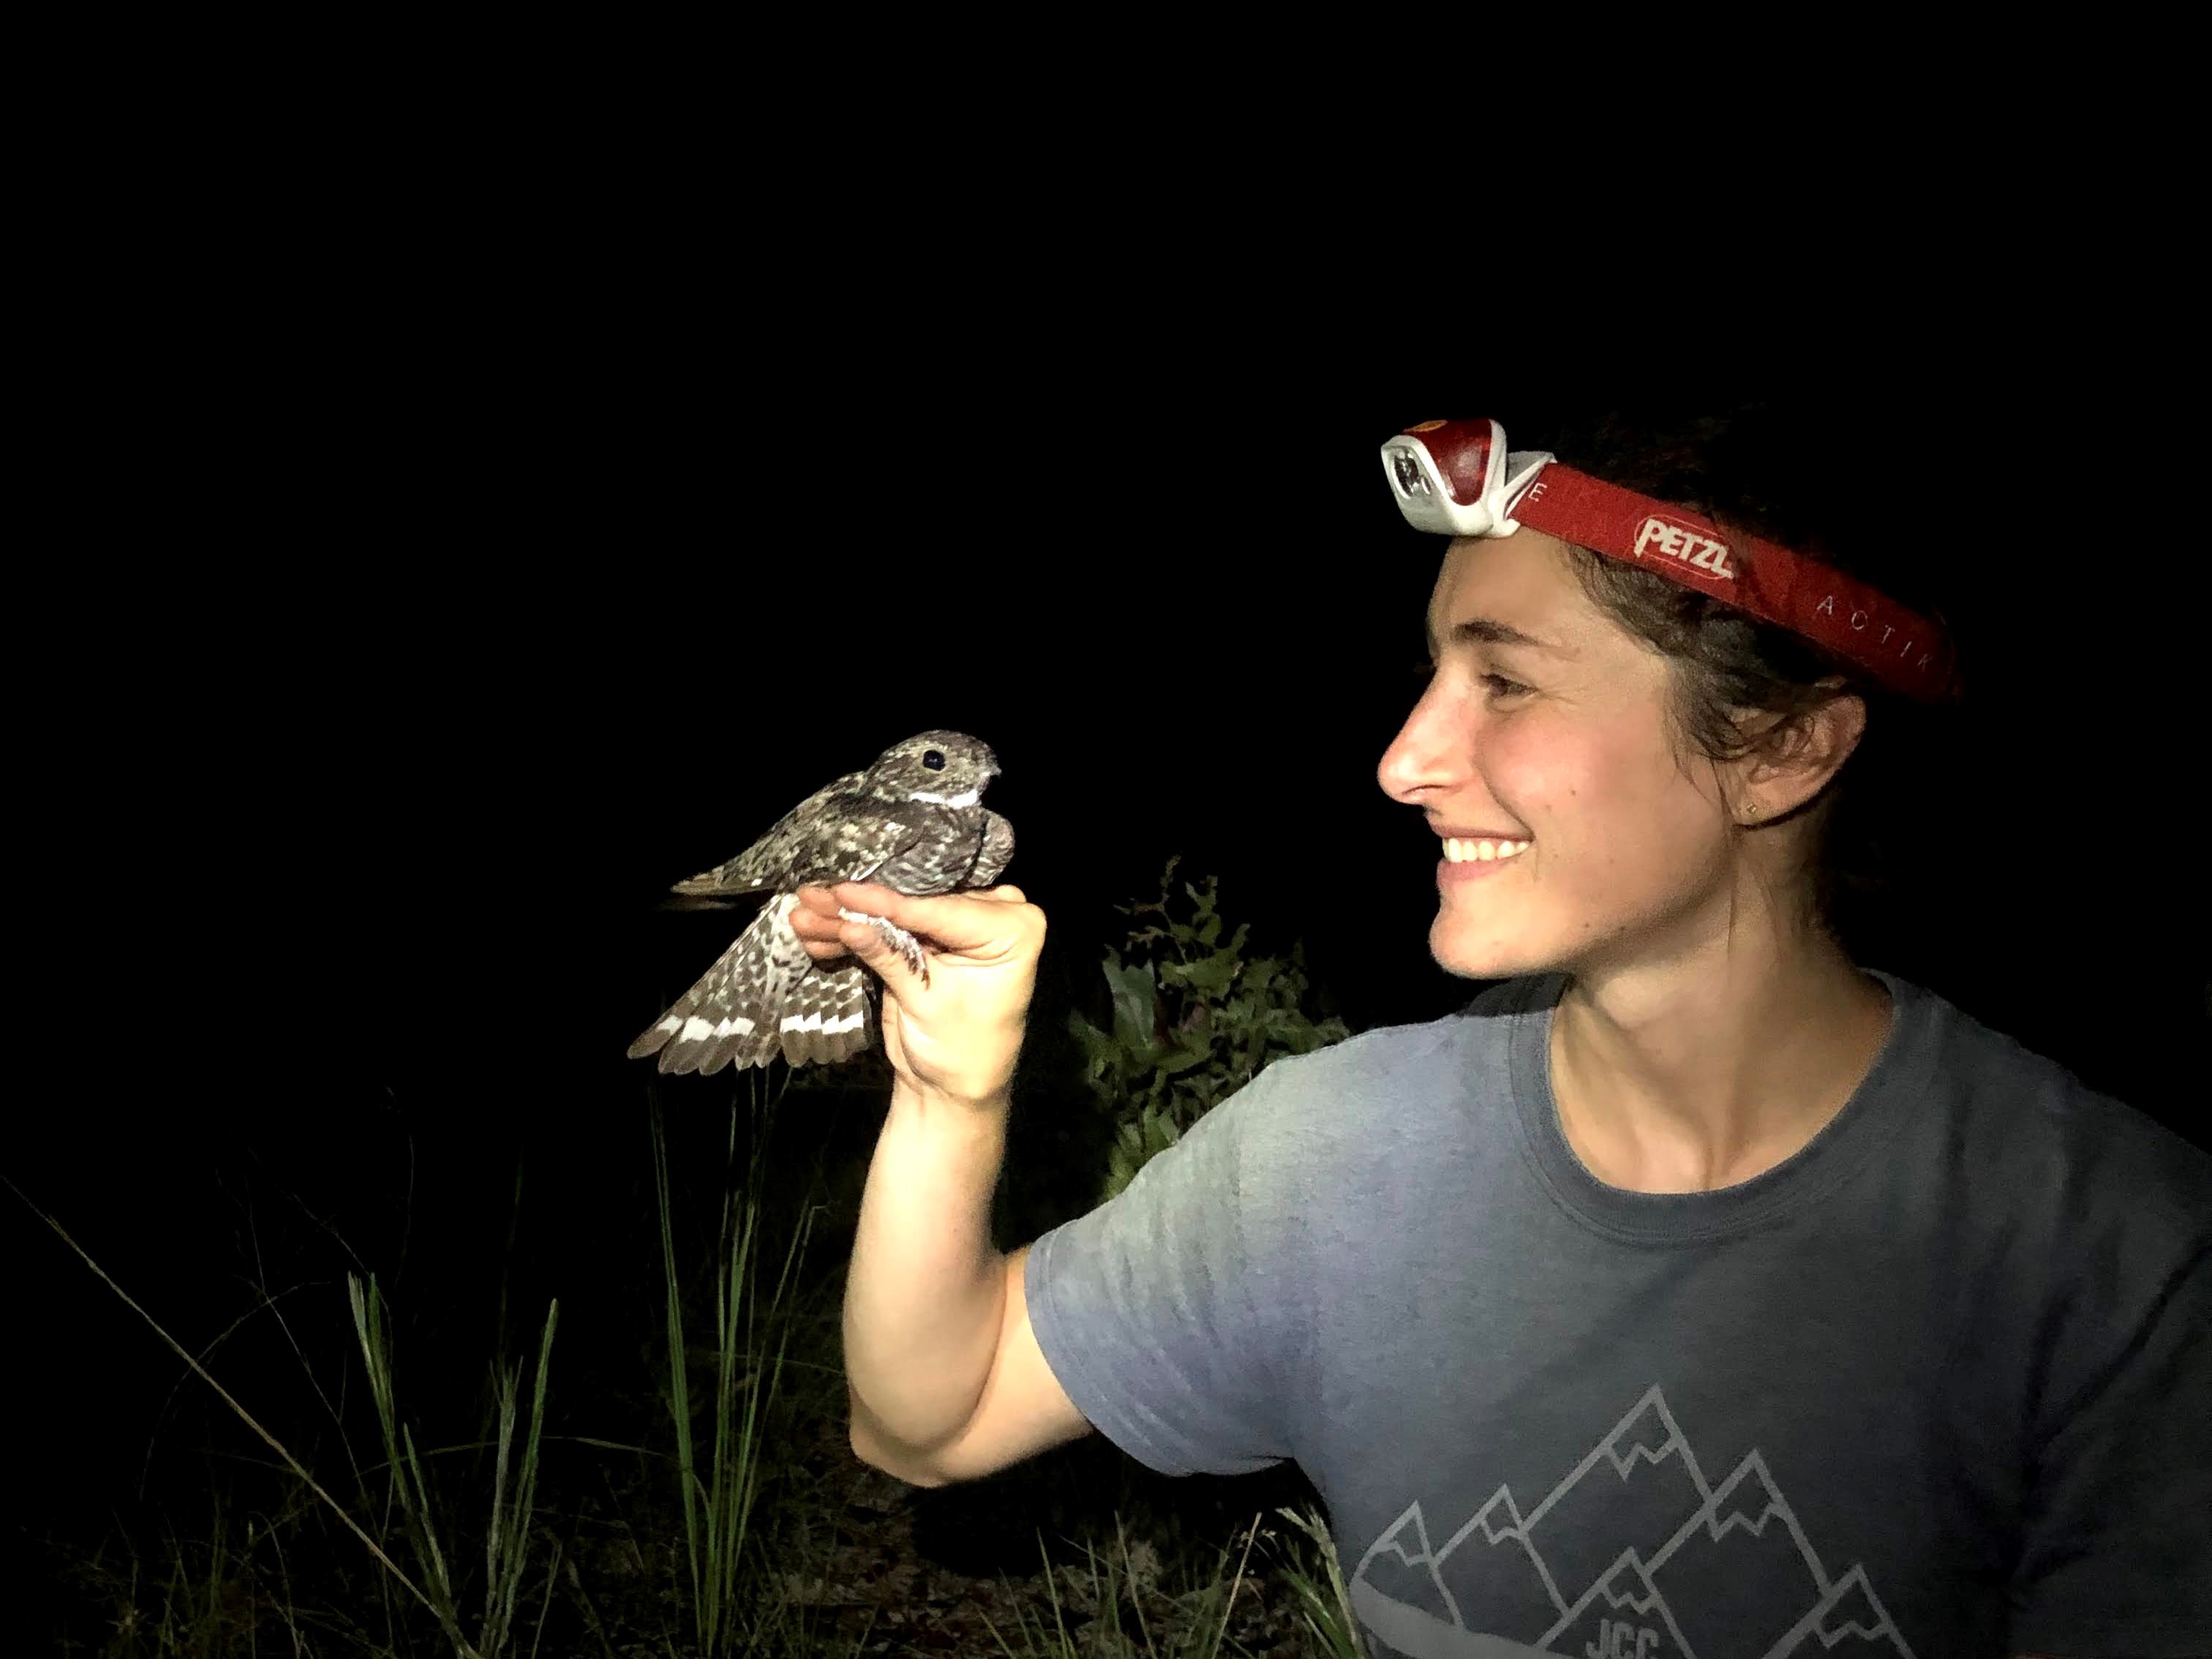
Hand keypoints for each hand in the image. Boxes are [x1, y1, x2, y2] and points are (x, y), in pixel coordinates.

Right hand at [789, 882, 1044, 1108]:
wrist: (953, 1088)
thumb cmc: (960, 1053)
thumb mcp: (924, 1003)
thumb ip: (889, 956)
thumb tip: (850, 921)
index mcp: (1014, 929)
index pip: (941, 909)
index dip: (887, 903)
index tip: (844, 892)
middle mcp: (995, 913)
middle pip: (916, 902)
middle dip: (859, 906)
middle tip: (812, 898)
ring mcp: (963, 920)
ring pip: (897, 911)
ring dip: (847, 918)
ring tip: (802, 914)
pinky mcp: (933, 933)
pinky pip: (891, 925)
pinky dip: (855, 933)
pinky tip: (814, 931)